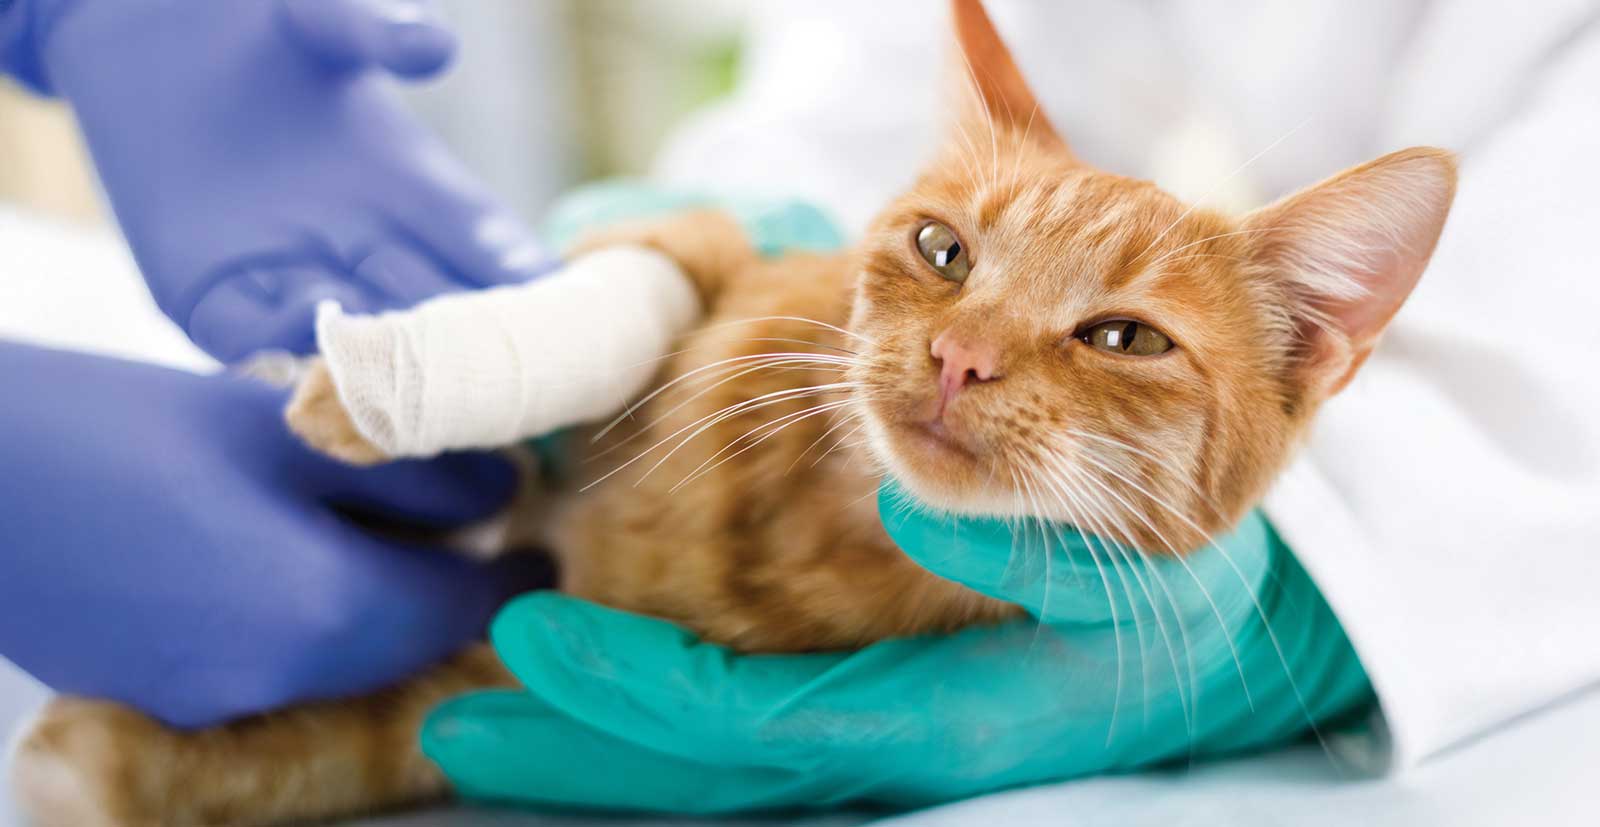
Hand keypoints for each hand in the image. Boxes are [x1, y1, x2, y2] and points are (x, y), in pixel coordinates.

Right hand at [0, 342, 547, 728]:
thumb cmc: (119, 430)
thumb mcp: (278, 430)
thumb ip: (408, 469)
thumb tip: (498, 489)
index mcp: (324, 612)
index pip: (458, 607)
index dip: (506, 574)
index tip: (537, 546)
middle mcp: (280, 679)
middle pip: (403, 638)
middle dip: (445, 587)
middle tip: (473, 528)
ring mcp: (214, 697)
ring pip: (342, 652)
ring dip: (380, 601)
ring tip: (391, 529)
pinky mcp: (164, 691)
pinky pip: (275, 659)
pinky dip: (311, 613)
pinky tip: (298, 552)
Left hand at [7, 0, 550, 361]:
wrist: (143, 35)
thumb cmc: (252, 24)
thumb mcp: (317, 20)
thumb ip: (375, 32)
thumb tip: (436, 47)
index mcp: (412, 185)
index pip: (487, 248)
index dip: (522, 284)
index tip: (564, 320)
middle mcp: (364, 242)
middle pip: (435, 311)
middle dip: (468, 353)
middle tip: (507, 392)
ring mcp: (292, 275)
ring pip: (357, 341)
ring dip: (384, 370)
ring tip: (415, 396)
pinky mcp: (211, 296)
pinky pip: (253, 342)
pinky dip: (283, 356)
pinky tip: (311, 364)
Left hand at [424, 481, 1371, 812]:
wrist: (1223, 663)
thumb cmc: (1186, 603)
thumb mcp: (1138, 559)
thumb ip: (1038, 540)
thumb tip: (902, 496)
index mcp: (943, 719)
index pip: (757, 721)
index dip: (638, 692)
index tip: (532, 638)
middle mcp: (893, 755)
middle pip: (709, 773)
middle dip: (582, 751)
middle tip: (457, 716)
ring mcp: (879, 752)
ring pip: (720, 775)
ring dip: (601, 757)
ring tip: (488, 726)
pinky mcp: (881, 728)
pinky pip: (752, 749)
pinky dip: (663, 732)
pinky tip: (604, 704)